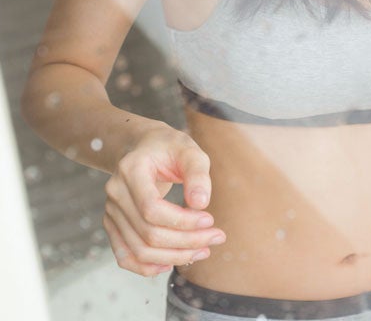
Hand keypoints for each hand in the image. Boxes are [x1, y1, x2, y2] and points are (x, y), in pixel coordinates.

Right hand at [103, 125, 225, 275]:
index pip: (152, 208)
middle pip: (148, 233)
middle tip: (215, 237)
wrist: (144, 147)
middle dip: (186, 241)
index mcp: (131, 169)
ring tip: (202, 250)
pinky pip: (125, 256)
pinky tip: (171, 264)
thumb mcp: (189, 150)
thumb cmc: (169, 147)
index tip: (209, 219)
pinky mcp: (113, 224)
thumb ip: (197, 173)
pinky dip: (146, 267)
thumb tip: (201, 203)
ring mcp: (111, 210)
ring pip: (139, 249)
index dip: (183, 221)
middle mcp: (115, 192)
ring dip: (173, 257)